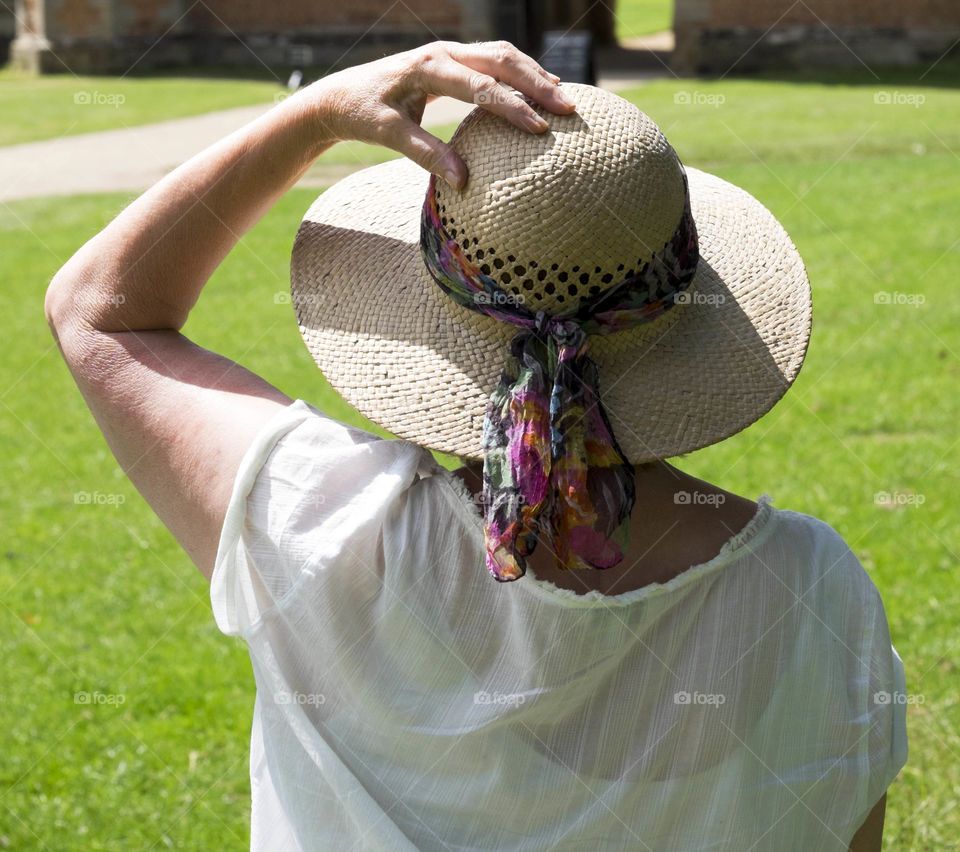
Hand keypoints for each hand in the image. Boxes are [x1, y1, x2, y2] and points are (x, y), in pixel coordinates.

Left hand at [309, 40, 577, 187]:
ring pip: (502, 55)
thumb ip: (426, 154)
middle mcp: (443, 53)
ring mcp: (450, 52)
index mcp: (429, 67)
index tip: (539, 129)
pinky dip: (520, 72)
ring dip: (534, 73)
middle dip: (537, 83)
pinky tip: (541, 88)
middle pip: (501, 60)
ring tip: (564, 96)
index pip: (482, 86)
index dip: (513, 106)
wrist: (342, 93)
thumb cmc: (364, 114)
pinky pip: (494, 60)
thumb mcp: (389, 135)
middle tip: (569, 108)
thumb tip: (463, 181)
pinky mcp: (453, 60)